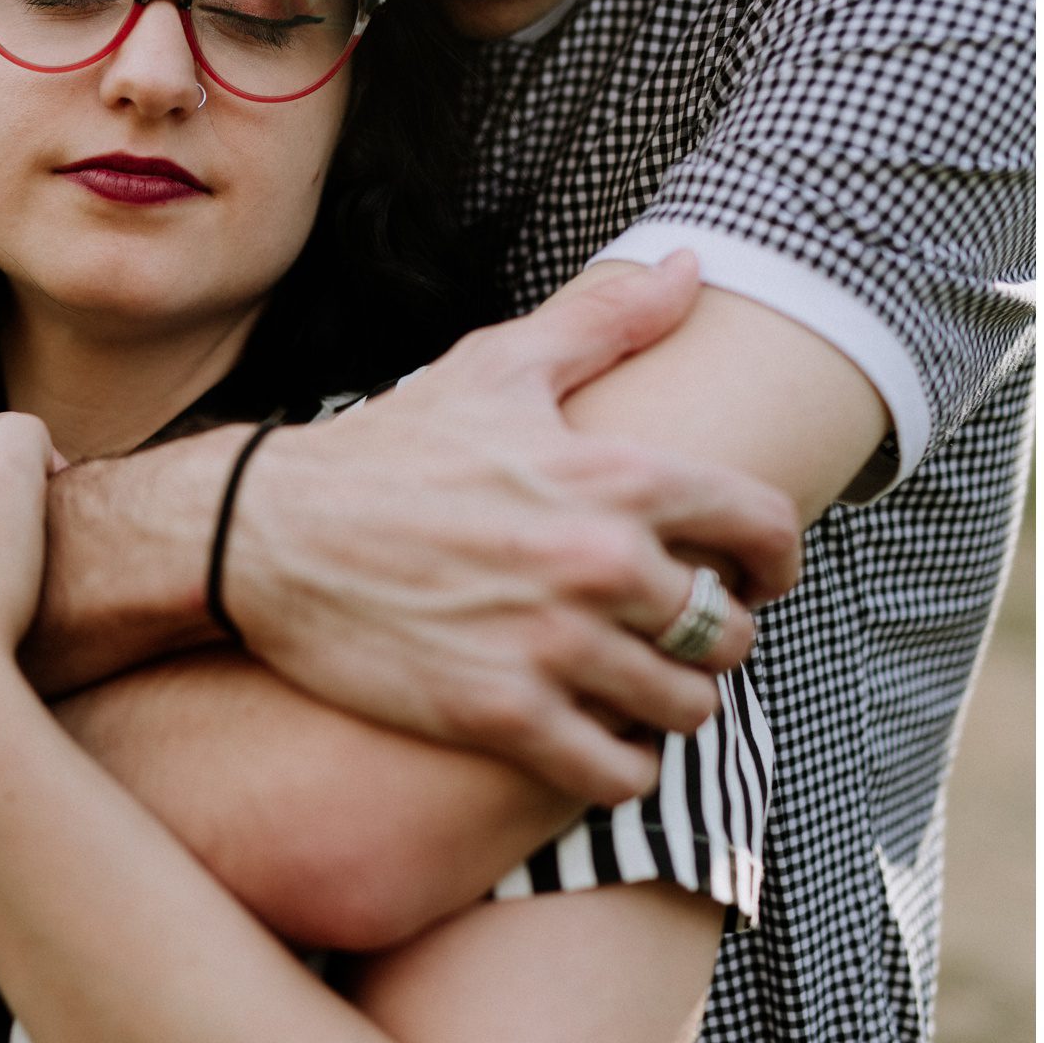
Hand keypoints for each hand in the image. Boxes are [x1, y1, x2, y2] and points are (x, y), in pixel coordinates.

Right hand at [224, 253, 801, 804]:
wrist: (266, 532)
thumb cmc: (386, 449)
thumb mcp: (495, 368)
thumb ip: (604, 320)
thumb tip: (690, 268)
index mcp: (614, 475)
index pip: (764, 526)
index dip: (776, 559)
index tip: (758, 577)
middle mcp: (597, 563)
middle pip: (727, 631)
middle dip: (710, 637)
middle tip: (671, 638)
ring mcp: (550, 645)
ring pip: (682, 706)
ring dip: (670, 703)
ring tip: (635, 691)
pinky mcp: (499, 715)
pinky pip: (616, 774)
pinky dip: (623, 768)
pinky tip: (601, 746)